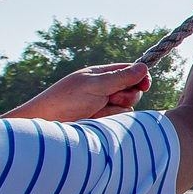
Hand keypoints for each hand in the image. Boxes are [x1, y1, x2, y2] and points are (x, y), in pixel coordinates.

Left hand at [4, 63, 152, 121]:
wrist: (47, 125)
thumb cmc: (65, 100)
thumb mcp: (95, 85)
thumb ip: (120, 77)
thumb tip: (144, 68)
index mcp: (101, 75)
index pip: (130, 71)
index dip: (140, 77)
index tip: (145, 85)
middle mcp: (104, 89)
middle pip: (132, 90)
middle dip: (126, 95)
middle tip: (111, 99)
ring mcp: (104, 106)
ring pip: (128, 107)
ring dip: (116, 110)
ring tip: (96, 112)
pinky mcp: (102, 122)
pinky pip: (119, 121)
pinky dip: (111, 121)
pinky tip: (95, 121)